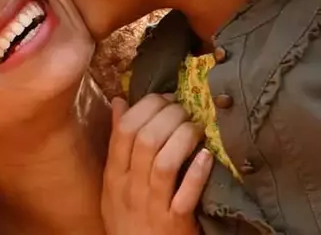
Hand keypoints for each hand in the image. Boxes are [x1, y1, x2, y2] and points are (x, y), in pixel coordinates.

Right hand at [102, 94, 212, 234]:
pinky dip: (197, 173)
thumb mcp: (115, 181)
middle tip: (185, 110)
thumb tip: (119, 101)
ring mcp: (152, 206)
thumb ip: (117, 142)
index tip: (165, 98)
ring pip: (165, 162)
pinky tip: (206, 156)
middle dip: (169, 116)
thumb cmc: (128, 216)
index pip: (124, 130)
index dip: (146, 106)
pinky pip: (186, 194)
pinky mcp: (175, 223)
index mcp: (114, 175)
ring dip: (183, 138)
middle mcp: (130, 188)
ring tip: (196, 128)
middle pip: (146, 140)